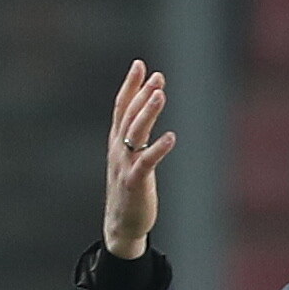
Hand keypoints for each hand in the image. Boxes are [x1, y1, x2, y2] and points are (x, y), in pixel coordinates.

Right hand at [104, 60, 175, 258]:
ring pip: (135, 133)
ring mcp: (125, 165)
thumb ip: (136, 137)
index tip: (141, 65)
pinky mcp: (135, 182)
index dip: (131, 86)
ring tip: (160, 94)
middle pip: (129, 115)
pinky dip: (158, 148)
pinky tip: (171, 137)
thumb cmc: (130, 189)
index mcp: (117, 142)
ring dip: (148, 112)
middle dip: (142, 94)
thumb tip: (146, 115)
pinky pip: (146, 162)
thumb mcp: (131, 158)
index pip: (122, 107)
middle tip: (157, 76)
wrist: (121, 224)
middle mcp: (118, 149)